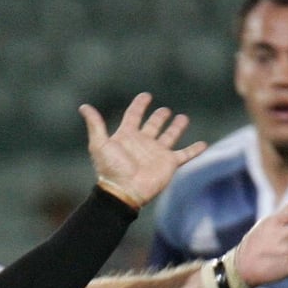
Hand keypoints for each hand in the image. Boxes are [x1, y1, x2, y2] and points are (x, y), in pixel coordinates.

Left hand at [80, 92, 206, 208]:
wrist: (124, 191)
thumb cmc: (110, 169)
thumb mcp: (99, 144)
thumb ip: (95, 125)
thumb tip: (83, 107)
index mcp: (127, 136)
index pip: (134, 116)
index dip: (139, 105)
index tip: (146, 96)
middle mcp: (143, 142)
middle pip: (153, 125)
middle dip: (159, 117)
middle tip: (164, 110)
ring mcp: (157, 153)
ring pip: (169, 136)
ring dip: (176, 127)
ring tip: (183, 118)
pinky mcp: (169, 163)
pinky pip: (185, 155)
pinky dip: (195, 150)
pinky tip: (204, 144)